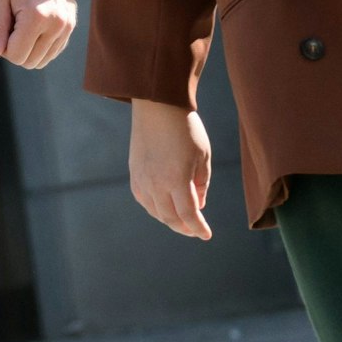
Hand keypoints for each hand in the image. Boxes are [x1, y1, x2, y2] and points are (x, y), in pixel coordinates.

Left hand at [0, 0, 78, 68]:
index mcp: (36, 17)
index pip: (16, 56)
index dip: (4, 46)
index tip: (4, 26)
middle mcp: (56, 25)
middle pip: (29, 62)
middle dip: (16, 49)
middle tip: (13, 24)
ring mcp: (67, 27)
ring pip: (42, 61)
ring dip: (29, 49)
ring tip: (24, 24)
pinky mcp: (71, 27)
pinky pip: (53, 52)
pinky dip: (41, 47)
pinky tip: (35, 27)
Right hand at [129, 98, 212, 239]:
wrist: (158, 106)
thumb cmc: (185, 129)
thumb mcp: (203, 157)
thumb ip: (201, 185)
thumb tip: (197, 205)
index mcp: (176, 179)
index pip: (188, 214)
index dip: (199, 228)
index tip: (207, 235)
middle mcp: (156, 183)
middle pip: (170, 218)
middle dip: (184, 227)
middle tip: (195, 230)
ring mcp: (142, 178)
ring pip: (155, 211)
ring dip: (170, 219)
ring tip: (182, 220)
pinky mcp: (134, 172)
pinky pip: (143, 199)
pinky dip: (155, 208)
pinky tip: (164, 207)